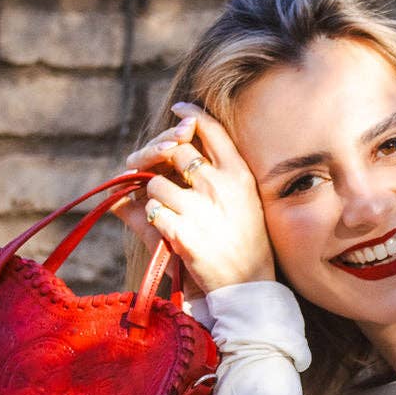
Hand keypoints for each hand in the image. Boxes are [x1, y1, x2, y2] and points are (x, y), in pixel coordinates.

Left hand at [116, 102, 275, 295]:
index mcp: (238, 174)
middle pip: (176, 151)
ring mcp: (200, 209)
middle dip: (158, 156)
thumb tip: (184, 142)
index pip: (212, 129)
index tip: (179, 110)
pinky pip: (153, 211)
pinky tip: (168, 227)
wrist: (249, 284)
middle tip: (146, 164)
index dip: (191, 115)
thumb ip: (220, 171)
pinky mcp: (183, 232)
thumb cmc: (246, 240)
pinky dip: (155, 217)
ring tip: (170, 211)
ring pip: (156, 183)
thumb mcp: (245, 199)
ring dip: (155, 195)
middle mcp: (220, 186)